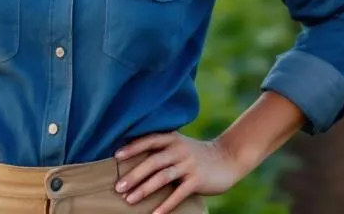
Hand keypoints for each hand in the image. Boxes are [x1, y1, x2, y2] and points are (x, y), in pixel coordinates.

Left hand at [113, 132, 246, 212]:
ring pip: (162, 177)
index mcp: (173, 139)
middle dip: (134, 175)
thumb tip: (133, 158)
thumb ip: (162, 148)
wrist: (228, 158)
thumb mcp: (180, 144)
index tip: (116, 156)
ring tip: (129, 200)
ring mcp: (189, 165)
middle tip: (118, 187)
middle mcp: (179, 150)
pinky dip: (165, 205)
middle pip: (152, 162)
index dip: (132, 148)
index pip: (149, 140)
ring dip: (144, 190)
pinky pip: (178, 194)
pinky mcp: (197, 181)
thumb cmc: (196, 154)